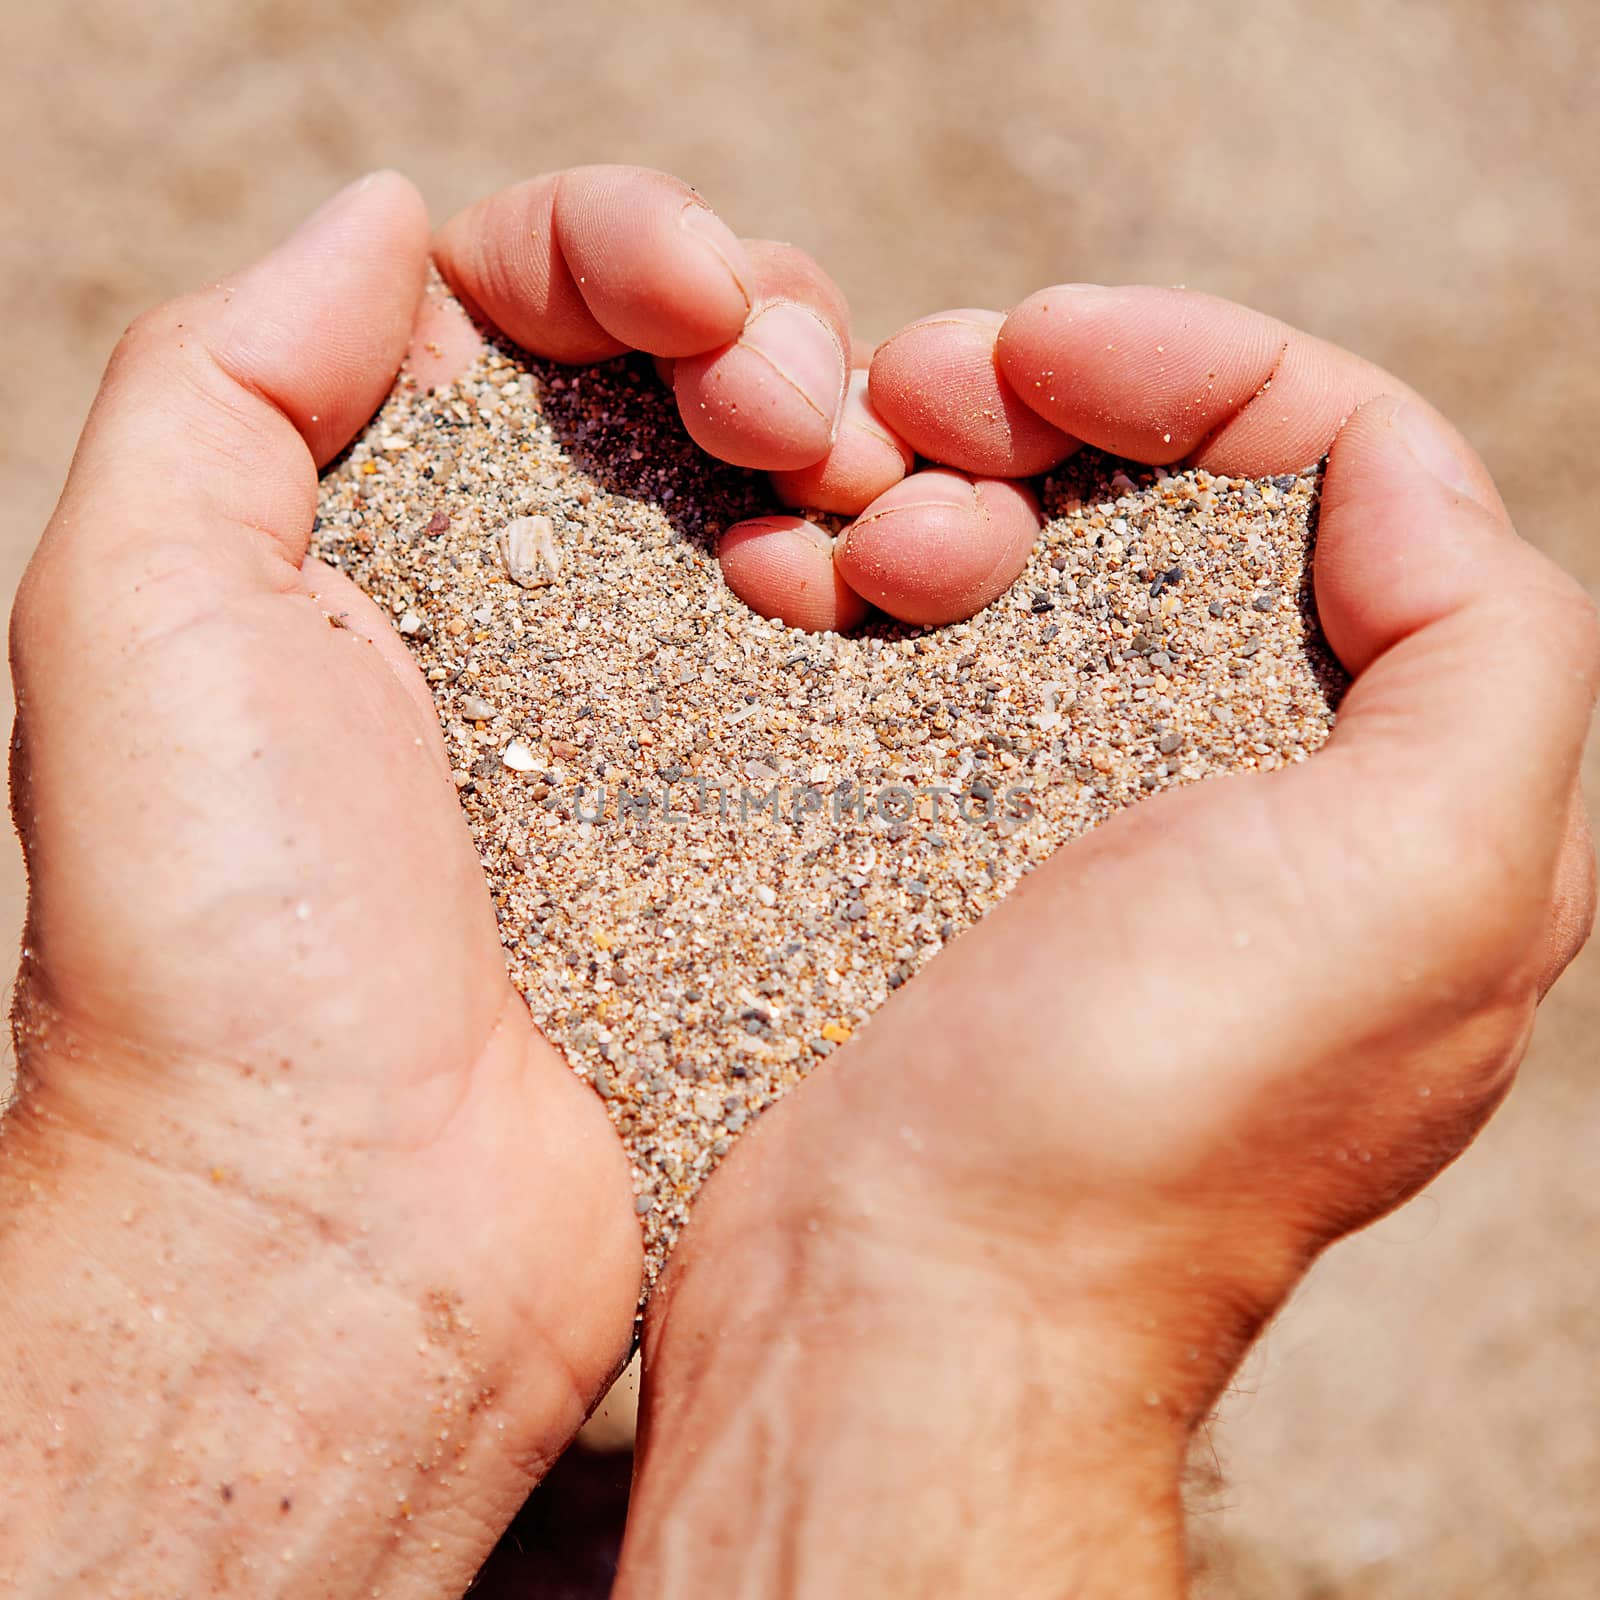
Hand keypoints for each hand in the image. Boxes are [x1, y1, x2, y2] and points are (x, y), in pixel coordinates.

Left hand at [0, 165, 865, 1593]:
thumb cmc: (222, 947)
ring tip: (867, 498)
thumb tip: (382, 220)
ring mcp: (672, 718)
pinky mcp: (770, 824)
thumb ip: (227, 382)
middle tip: (785, 413)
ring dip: (863, 437)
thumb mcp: (138, 618)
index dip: (623, 251)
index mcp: (394, 530)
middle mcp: (537, 605)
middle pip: (693, 380)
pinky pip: (875, 653)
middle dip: (764, 331)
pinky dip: (916, 571)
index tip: (689, 298)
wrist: (349, 1231)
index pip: (530, 303)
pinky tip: (916, 576)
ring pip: (806, 496)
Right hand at [615, 291, 1598, 1596]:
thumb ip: (1482, 652)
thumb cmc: (1144, 1116)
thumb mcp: (1416, 887)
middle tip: (908, 401)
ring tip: (838, 513)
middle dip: (1052, 409)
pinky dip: (860, 578)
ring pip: (1033, 560)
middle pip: (1176, 502)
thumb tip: (1382, 471)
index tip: (1043, 345)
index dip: (1205, 368)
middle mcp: (1246, 790)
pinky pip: (915, 654)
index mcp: (1390, 784)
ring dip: (938, 482)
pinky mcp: (934, 851)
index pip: (1346, 471)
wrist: (898, 1302)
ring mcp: (1077, 820)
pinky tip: (785, 575)